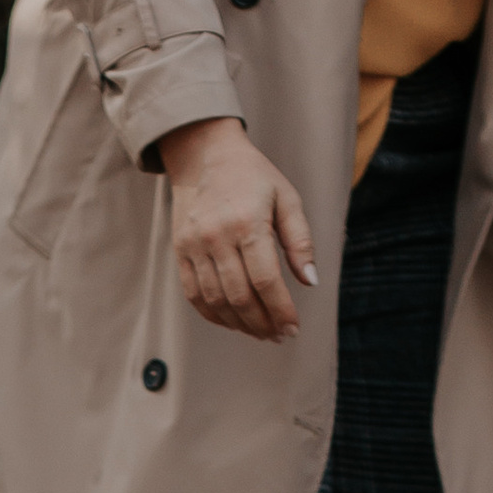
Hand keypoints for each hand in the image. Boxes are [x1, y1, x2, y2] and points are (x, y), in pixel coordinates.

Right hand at [157, 117, 315, 342]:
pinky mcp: (180, 251)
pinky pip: (195, 295)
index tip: (293, 328)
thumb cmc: (254, 178)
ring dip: (241, 325)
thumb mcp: (286, 198)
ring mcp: (194, 246)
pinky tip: (234, 322)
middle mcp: (217, 236)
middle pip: (240, 297)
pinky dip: (215, 315)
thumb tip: (311, 281)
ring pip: (217, 301)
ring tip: (260, 333)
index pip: (265, 280)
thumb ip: (300, 240)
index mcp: (247, 222)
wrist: (205, 156)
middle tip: (280, 336)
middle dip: (263, 324)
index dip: (280, 310)